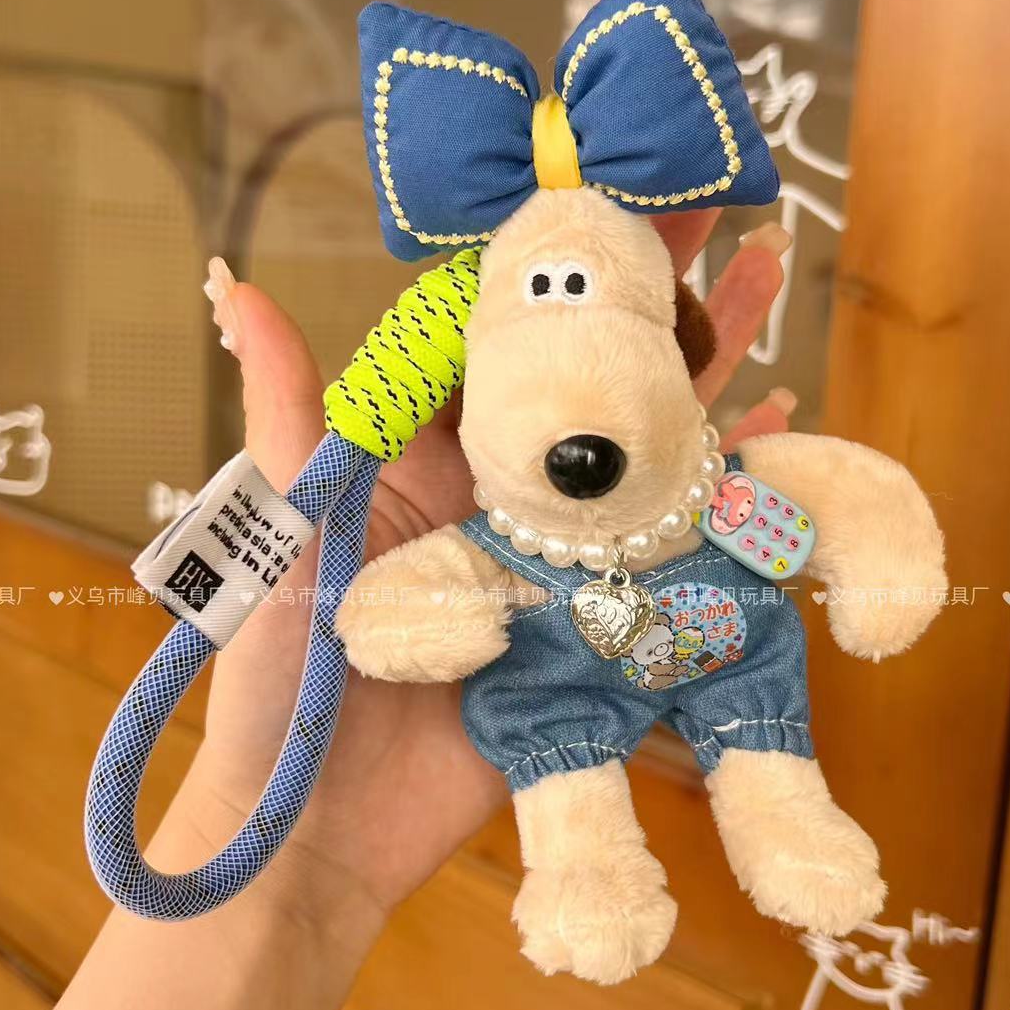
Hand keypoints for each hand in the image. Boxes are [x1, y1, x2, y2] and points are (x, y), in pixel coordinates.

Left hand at [181, 213, 794, 930]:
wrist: (324, 827)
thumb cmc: (286, 672)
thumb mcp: (287, 526)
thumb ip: (289, 410)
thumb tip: (232, 282)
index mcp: (430, 449)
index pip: (503, 330)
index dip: (554, 258)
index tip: (606, 182)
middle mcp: (503, 484)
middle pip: (592, 369)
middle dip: (653, 288)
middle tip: (719, 204)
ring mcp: (559, 548)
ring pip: (646, 440)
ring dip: (706, 365)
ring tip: (769, 282)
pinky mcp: (600, 615)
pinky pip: (676, 540)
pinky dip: (724, 486)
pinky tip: (777, 428)